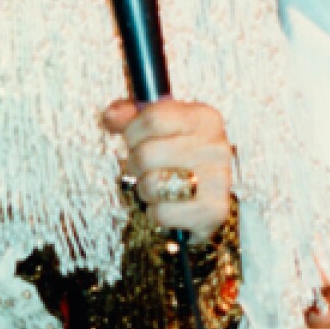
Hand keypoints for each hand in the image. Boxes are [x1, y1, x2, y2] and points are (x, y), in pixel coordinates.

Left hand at [101, 98, 231, 243]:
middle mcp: (216, 146)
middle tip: (145, 168)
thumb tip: (111, 116)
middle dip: (136, 164)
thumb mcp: (160, 126)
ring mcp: (218, 180)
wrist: (206, 196)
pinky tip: (169, 204)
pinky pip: (162, 213)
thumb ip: (132, 115)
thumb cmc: (180, 156)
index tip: (134, 140)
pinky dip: (156, 213)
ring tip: (157, 186)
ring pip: (151, 186)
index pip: (152, 119)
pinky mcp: (214, 211)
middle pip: (146, 154)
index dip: (132, 132)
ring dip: (145, 190)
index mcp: (204, 118)